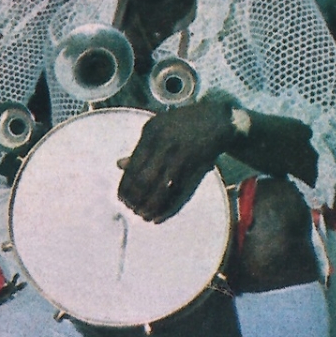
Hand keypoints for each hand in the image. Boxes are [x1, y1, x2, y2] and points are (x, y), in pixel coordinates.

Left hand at [117, 101, 234, 222]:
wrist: (217, 119)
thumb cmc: (180, 124)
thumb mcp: (156, 128)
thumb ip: (139, 148)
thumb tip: (119, 165)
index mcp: (152, 134)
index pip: (134, 166)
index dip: (126, 186)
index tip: (121, 198)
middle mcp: (167, 145)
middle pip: (146, 179)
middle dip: (136, 198)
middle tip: (131, 208)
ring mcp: (184, 158)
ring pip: (163, 189)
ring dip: (150, 206)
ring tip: (143, 215)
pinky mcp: (198, 168)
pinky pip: (181, 192)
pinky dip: (168, 208)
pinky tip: (158, 217)